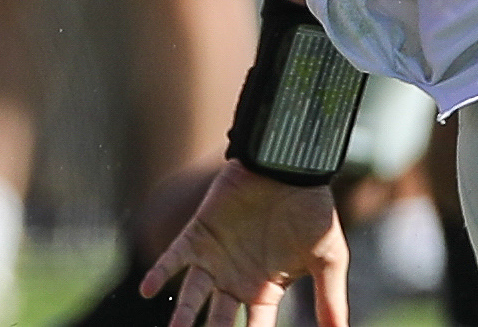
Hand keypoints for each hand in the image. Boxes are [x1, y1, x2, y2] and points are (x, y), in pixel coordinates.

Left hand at [142, 162, 349, 326]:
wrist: (291, 166)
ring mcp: (215, 258)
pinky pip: (174, 257)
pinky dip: (160, 272)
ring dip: (182, 317)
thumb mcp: (328, 258)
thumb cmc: (312, 210)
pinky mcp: (199, 233)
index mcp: (264, 291)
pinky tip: (147, 290)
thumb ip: (330, 299)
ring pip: (192, 296)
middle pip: (216, 321)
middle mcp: (235, 280)